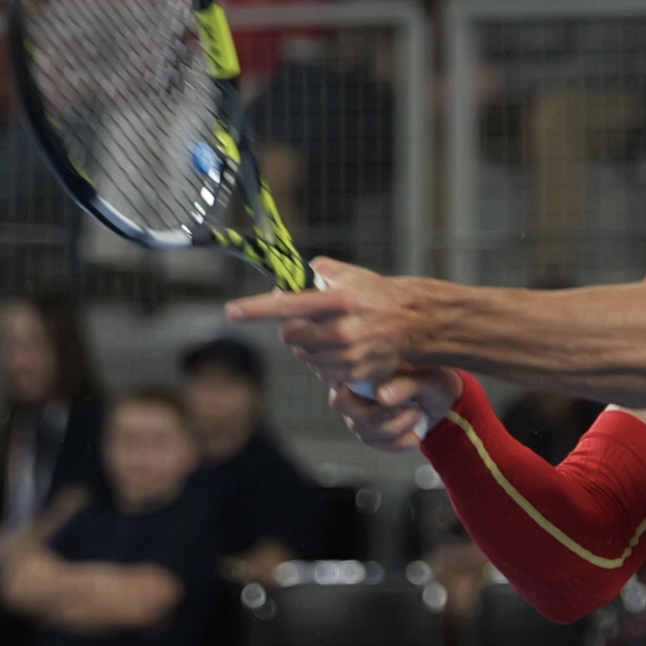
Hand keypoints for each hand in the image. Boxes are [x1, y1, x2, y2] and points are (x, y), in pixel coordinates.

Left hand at [228, 257, 432, 392]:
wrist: (413, 322)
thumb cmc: (377, 295)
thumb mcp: (349, 274)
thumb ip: (317, 272)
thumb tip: (288, 280)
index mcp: (336, 301)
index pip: (288, 305)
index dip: (257, 309)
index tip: (232, 311)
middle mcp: (340, 330)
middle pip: (290, 336)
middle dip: (294, 329)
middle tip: (312, 321)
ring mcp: (346, 355)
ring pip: (304, 355)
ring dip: (311, 346)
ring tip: (336, 334)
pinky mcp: (353, 373)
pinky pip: (322, 370)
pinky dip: (326, 361)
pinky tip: (345, 348)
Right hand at [325, 368, 459, 454]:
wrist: (442, 401)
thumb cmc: (433, 380)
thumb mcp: (429, 379)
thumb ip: (407, 384)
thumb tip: (381, 396)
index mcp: (363, 363)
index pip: (339, 372)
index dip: (359, 386)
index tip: (389, 396)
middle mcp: (352, 385)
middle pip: (341, 403)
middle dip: (375, 413)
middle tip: (408, 411)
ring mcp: (356, 410)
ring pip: (360, 427)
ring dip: (394, 429)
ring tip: (417, 416)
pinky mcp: (366, 430)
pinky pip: (373, 442)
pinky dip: (396, 443)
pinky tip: (414, 436)